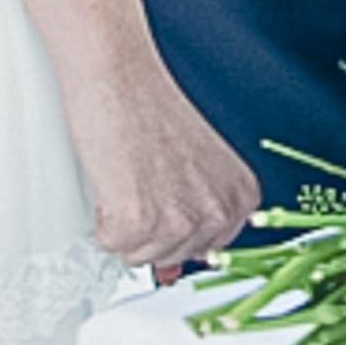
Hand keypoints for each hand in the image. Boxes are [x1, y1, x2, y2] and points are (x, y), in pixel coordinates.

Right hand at [71, 59, 260, 271]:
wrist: (119, 71)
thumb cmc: (151, 106)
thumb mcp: (192, 165)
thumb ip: (194, 220)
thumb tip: (173, 273)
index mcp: (241, 197)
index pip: (206, 252)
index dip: (176, 217)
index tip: (169, 182)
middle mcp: (218, 211)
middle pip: (172, 258)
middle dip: (150, 221)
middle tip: (146, 171)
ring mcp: (179, 219)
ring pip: (140, 256)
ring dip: (126, 219)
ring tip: (132, 169)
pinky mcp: (137, 220)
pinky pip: (111, 246)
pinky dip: (104, 216)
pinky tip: (116, 175)